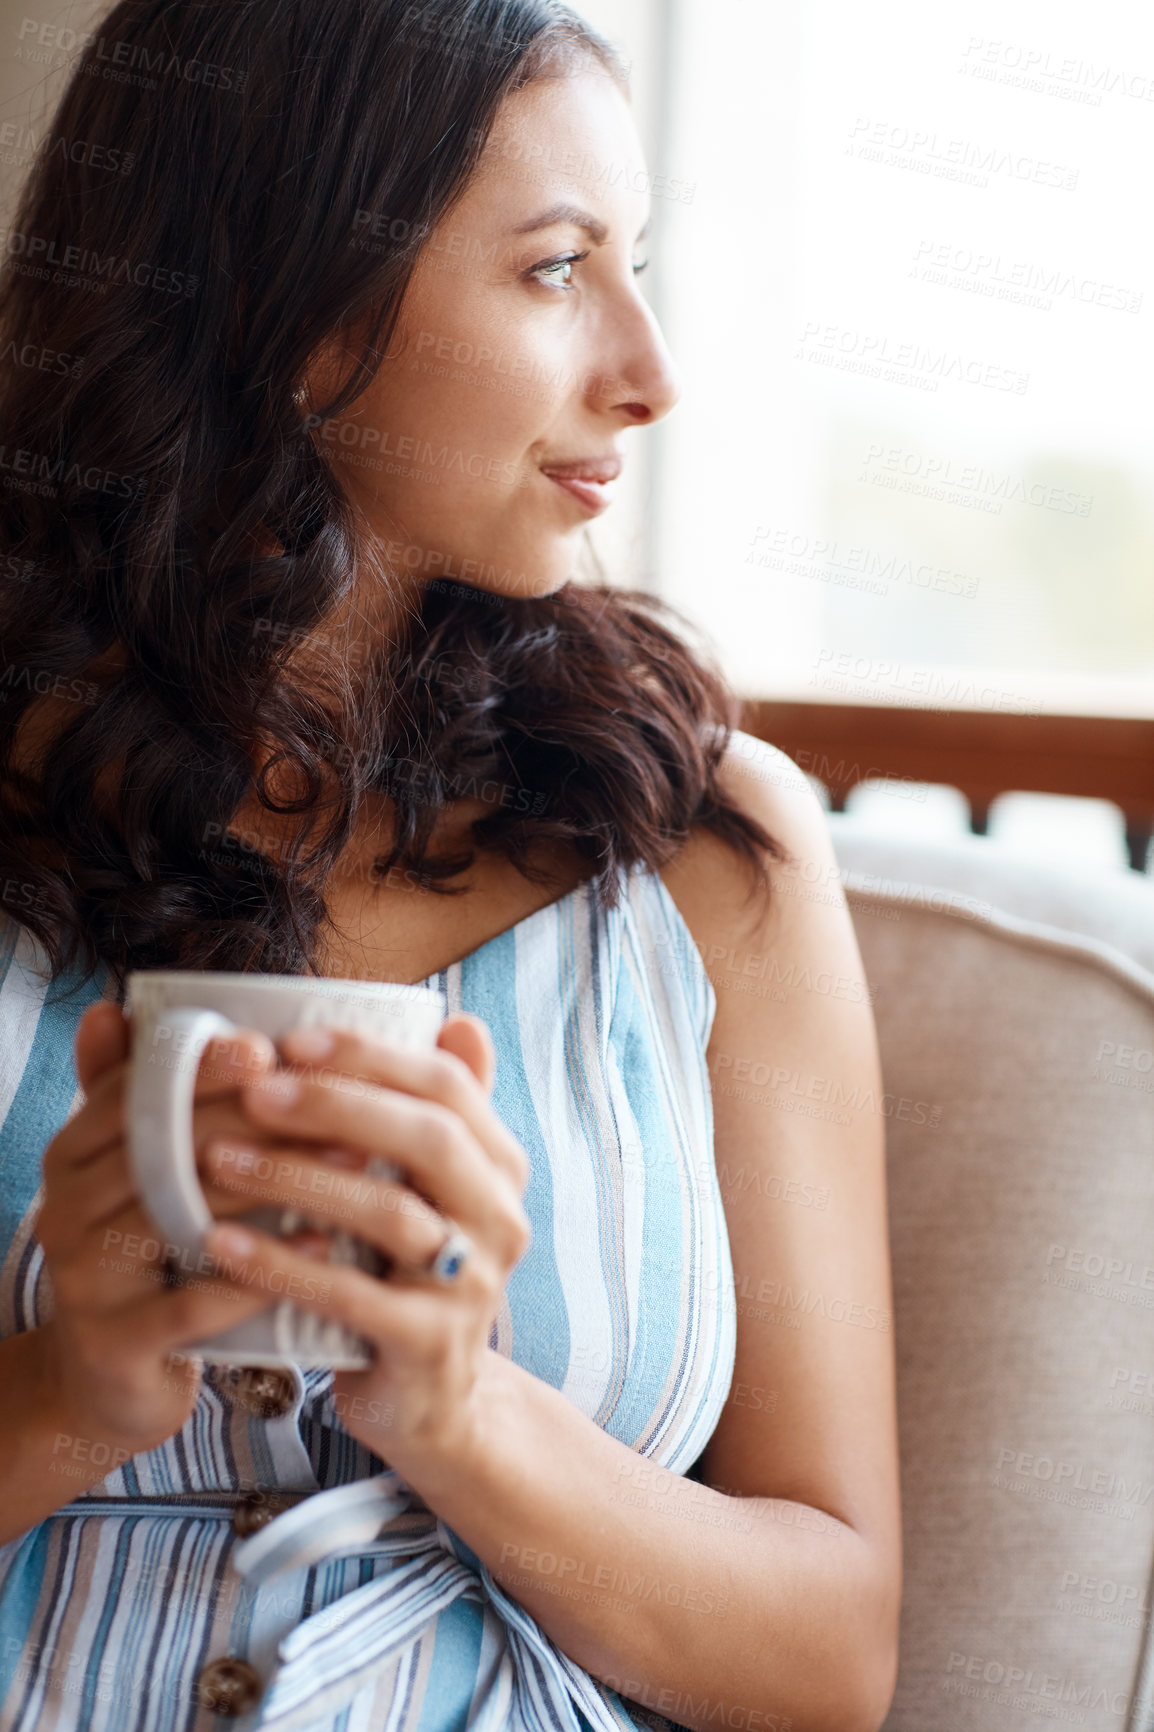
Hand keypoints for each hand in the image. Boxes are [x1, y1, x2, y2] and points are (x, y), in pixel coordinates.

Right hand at [33, 1002, 336, 1460]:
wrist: (107, 1380)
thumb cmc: (151, 1254)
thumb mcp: (149, 1172)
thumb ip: (151, 1097)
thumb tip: (123, 1003)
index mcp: (75, 1151)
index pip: (136, 1091)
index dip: (202, 1068)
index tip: (270, 1048)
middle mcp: (64, 1206)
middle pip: (162, 1145)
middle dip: (253, 1117)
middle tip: (337, 1103)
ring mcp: (83, 1276)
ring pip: (179, 1214)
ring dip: (272, 1184)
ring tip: (351, 1163)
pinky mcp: (115, 1342)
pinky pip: (192, 1300)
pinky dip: (262, 1272)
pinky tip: (324, 1246)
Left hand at [199, 1014, 531, 1468]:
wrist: (430, 1404)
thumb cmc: (409, 1274)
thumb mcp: (431, 1191)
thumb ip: (436, 1110)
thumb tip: (456, 1017)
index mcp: (499, 1165)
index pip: (447, 1086)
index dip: (371, 1056)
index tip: (291, 1040)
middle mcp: (500, 1218)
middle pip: (430, 1139)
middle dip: (337, 1104)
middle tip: (253, 1090)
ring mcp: (471, 1285)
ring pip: (390, 1214)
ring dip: (297, 1180)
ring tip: (218, 1160)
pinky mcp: (429, 1346)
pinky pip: (351, 1296)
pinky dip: (282, 1266)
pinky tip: (220, 1245)